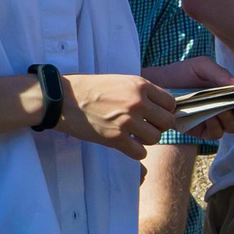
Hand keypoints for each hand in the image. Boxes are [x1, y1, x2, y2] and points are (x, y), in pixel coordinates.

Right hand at [61, 74, 179, 161]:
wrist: (62, 99)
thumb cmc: (89, 89)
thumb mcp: (120, 81)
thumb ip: (140, 91)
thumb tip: (159, 106)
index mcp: (140, 85)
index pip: (170, 103)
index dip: (165, 111)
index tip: (155, 115)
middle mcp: (138, 102)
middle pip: (167, 122)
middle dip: (159, 127)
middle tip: (146, 128)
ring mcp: (128, 121)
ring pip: (156, 138)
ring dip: (147, 140)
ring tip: (134, 137)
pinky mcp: (116, 138)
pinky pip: (140, 153)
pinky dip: (135, 152)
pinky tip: (126, 146)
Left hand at [141, 57, 233, 138]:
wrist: (158, 84)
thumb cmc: (182, 73)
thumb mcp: (202, 67)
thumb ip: (221, 74)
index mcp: (232, 94)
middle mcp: (227, 109)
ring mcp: (215, 121)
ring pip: (233, 127)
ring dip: (230, 118)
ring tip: (220, 108)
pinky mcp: (201, 131)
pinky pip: (215, 134)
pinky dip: (215, 126)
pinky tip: (208, 117)